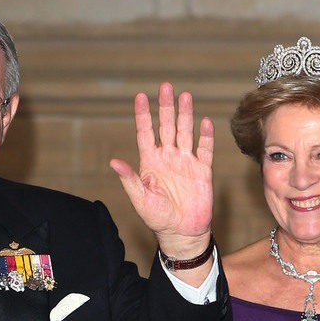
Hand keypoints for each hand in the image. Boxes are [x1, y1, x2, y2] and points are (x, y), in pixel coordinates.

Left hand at [110, 82, 213, 252]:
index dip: (143, 115)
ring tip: (185, 96)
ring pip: (185, 132)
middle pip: (166, 126)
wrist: (181, 233)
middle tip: (165, 87)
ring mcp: (185, 162)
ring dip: (185, 115)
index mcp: (150, 162)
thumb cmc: (157, 218)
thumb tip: (114, 162)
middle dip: (166, 107)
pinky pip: (204, 149)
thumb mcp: (140, 199)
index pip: (145, 133)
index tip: (140, 96)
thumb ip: (129, 179)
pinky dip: (205, 136)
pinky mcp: (202, 170)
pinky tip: (204, 122)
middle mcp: (167, 157)